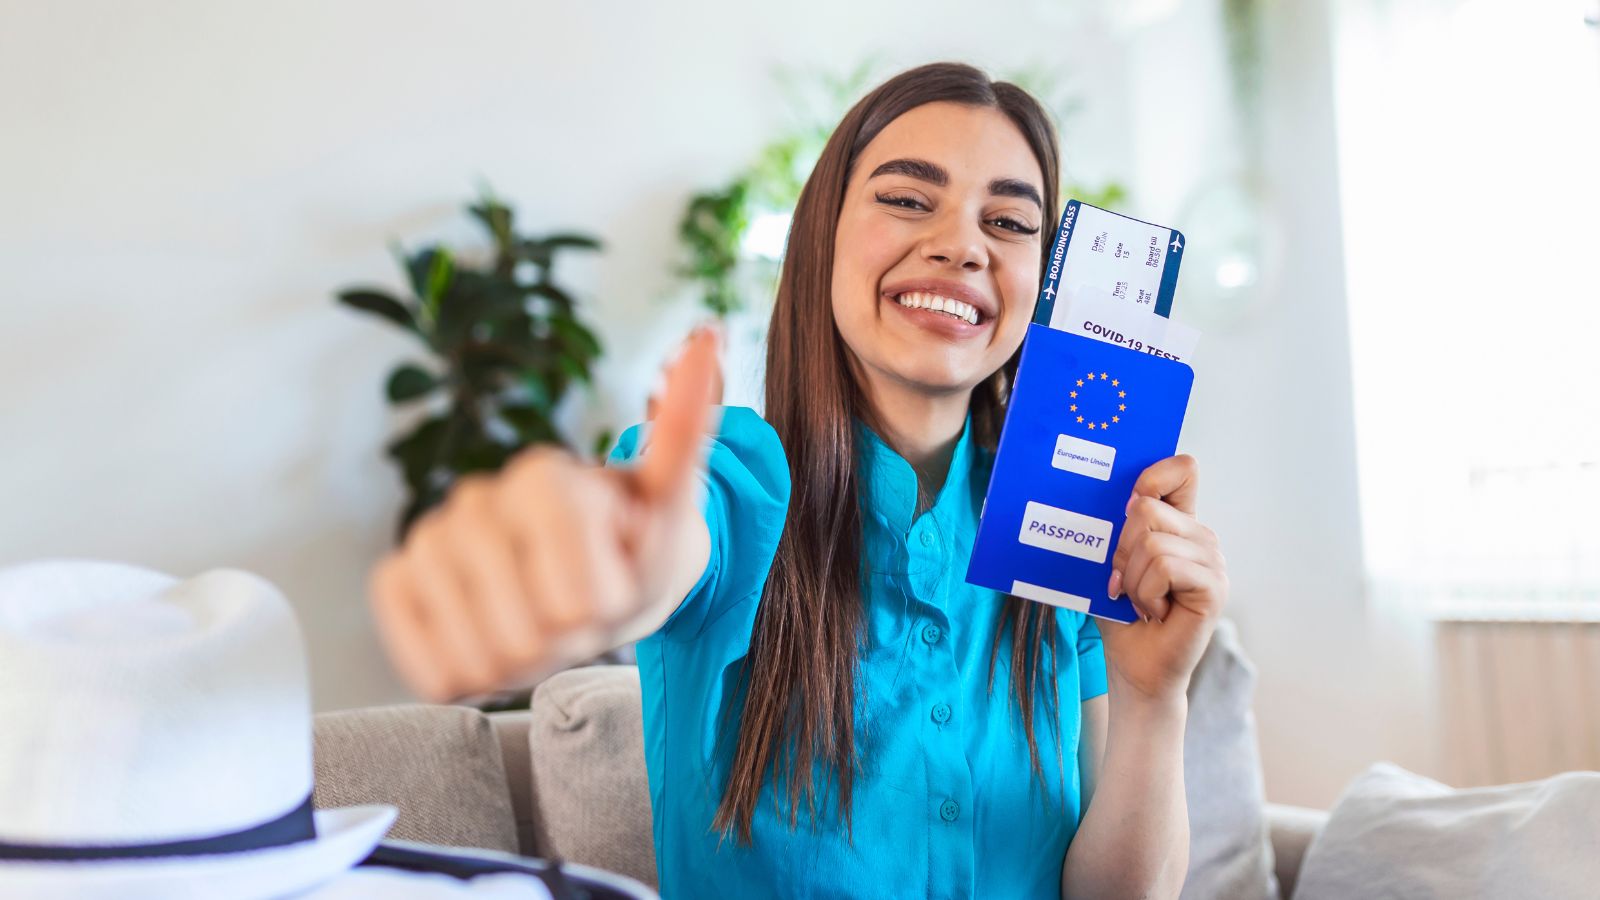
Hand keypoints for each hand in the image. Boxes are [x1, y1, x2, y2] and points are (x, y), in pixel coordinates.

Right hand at [368, 328, 721, 701]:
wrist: (593, 575)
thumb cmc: (636, 541)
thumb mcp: (675, 500)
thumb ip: (687, 427)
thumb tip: (707, 334)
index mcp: (541, 476)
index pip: (576, 597)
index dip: (605, 607)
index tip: (616, 578)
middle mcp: (474, 498)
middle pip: (529, 634)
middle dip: (570, 639)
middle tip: (582, 607)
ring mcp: (429, 539)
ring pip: (479, 656)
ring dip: (525, 662)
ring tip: (544, 621)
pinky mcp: (395, 583)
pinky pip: (427, 665)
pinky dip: (468, 674)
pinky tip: (494, 638)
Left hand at [1098, 455, 1228, 703]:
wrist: (1135, 666)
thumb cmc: (1121, 614)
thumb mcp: (1110, 563)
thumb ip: (1116, 529)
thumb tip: (1111, 501)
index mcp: (1179, 524)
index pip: (1182, 470)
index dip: (1153, 475)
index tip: (1126, 505)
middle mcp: (1202, 537)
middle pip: (1146, 508)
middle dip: (1121, 549)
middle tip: (1127, 582)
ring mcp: (1212, 561)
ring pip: (1151, 541)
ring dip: (1132, 578)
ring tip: (1141, 601)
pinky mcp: (1213, 587)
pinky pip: (1164, 567)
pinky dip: (1145, 592)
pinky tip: (1154, 611)